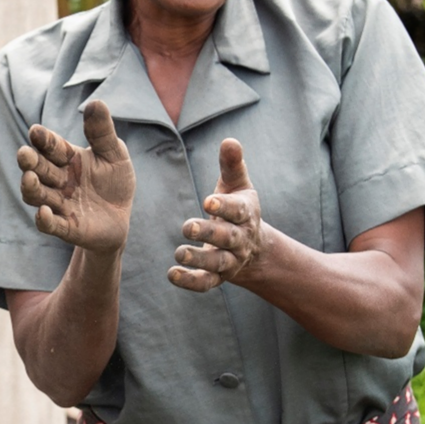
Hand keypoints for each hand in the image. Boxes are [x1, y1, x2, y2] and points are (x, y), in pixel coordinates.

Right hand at [17, 99, 134, 256]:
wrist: (121, 217)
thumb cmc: (114, 181)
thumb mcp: (114, 153)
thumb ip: (102, 132)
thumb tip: (95, 103)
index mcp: (67, 159)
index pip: (51, 147)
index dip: (43, 140)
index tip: (36, 131)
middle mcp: (58, 180)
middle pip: (39, 169)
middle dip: (30, 162)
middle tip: (24, 154)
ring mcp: (60, 204)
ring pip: (38, 195)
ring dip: (31, 188)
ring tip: (29, 178)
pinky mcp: (67, 228)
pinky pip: (51, 225)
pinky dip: (45, 220)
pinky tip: (43, 212)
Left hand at [169, 139, 262, 291]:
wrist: (252, 246)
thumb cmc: (237, 206)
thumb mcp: (237, 184)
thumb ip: (231, 164)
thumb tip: (229, 140)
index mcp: (246, 213)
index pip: (238, 210)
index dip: (225, 206)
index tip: (208, 200)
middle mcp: (240, 239)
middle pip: (227, 238)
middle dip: (208, 233)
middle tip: (187, 227)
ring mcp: (230, 260)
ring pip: (217, 263)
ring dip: (198, 259)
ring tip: (179, 253)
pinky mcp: (218, 276)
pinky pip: (206, 282)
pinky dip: (190, 281)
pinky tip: (172, 274)